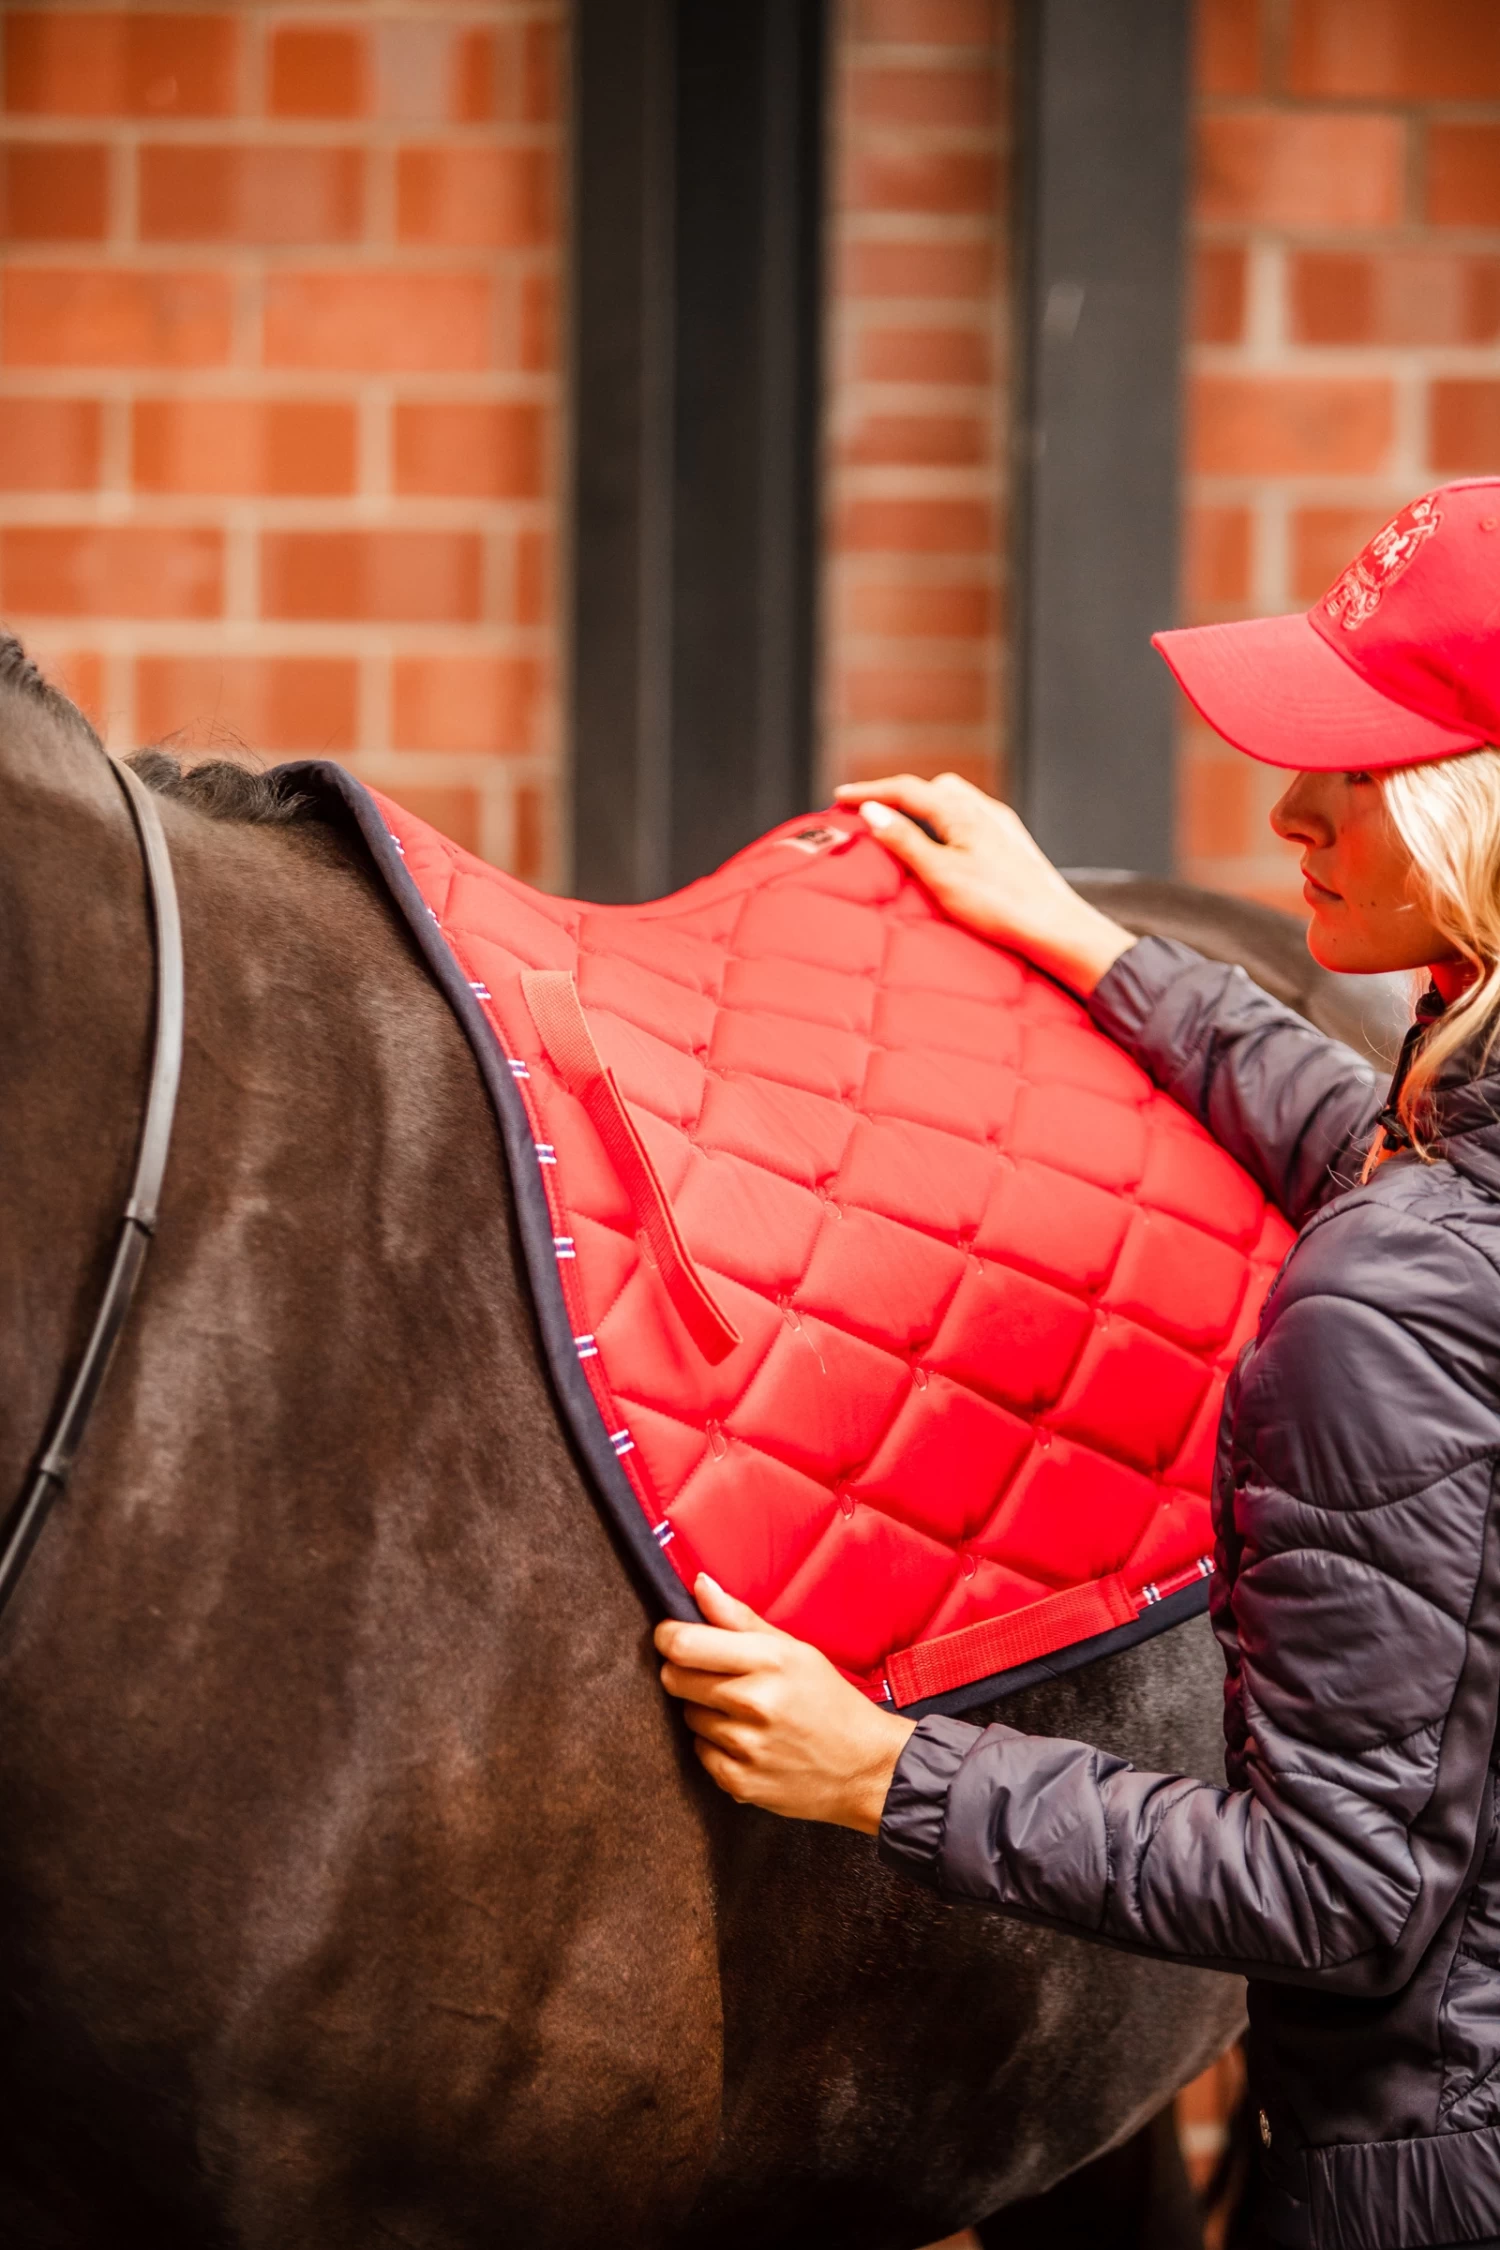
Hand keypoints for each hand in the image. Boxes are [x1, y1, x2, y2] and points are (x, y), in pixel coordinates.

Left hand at [655, 1576, 915, 1833]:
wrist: (864, 1768)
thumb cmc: (829, 1701)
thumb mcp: (794, 1650)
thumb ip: (739, 1618)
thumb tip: (699, 1584)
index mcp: (768, 1661)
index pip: (684, 1645)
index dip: (669, 1636)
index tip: (673, 1636)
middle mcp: (753, 1703)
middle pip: (674, 1679)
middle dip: (685, 1672)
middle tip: (714, 1675)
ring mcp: (744, 1746)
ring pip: (687, 1715)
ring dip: (704, 1710)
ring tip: (742, 1712)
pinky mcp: (738, 1782)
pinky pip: (699, 1752)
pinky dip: (715, 1745)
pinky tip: (746, 1740)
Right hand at [834, 772, 1135, 996]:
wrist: (1055, 927)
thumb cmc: (1000, 906)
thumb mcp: (941, 875)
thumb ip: (905, 841)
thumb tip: (872, 811)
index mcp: (962, 813)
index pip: (906, 790)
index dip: (870, 791)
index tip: (840, 798)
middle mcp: (985, 811)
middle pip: (933, 789)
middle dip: (899, 795)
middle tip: (871, 812)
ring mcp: (1002, 827)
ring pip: (956, 802)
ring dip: (926, 808)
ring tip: (904, 828)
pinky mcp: (1013, 845)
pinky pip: (972, 820)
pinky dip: (947, 824)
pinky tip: (946, 847)